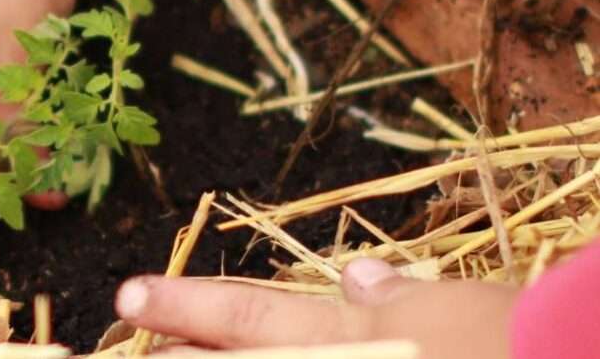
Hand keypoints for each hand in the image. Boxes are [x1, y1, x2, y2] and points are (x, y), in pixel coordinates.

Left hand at [116, 258, 517, 358]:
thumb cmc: (504, 340)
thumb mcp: (448, 309)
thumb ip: (393, 297)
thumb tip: (358, 277)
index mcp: (345, 336)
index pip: (243, 313)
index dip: (180, 303)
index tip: (128, 295)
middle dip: (170, 358)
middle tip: (124, 345)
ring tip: (168, 357)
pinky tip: (281, 358)